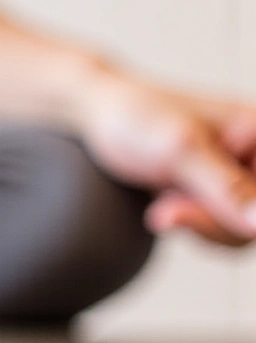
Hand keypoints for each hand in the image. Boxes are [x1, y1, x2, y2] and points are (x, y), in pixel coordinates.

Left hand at [74, 71, 255, 246]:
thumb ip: (227, 188)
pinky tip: (166, 202)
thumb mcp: (181, 151)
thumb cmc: (139, 118)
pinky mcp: (218, 188)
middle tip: (164, 207)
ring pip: (238, 228)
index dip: (232, 214)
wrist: (103, 115)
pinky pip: (219, 225)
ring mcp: (239, 172)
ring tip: (163, 202)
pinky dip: (191, 222)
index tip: (178, 206)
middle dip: (208, 221)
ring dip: (196, 223)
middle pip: (254, 219)